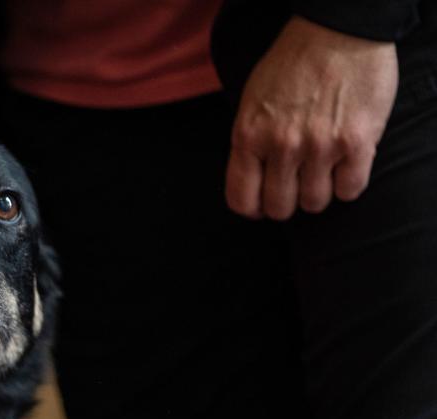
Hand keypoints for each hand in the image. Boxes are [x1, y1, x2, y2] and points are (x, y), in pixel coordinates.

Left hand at [226, 16, 397, 219]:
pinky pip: (350, 190)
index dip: (253, 208)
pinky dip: (348, 184)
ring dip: (319, 192)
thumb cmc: (292, 63)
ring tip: (323, 169)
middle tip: (296, 184)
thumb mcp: (252, 102)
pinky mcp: (357, 143)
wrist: (337, 30)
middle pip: (279, 208)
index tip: (262, 203)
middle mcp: (281, 145)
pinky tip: (346, 165)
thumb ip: (249, 142)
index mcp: (248, 136)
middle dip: (287, 202)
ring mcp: (319, 146)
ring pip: (315, 203)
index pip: (241, 199)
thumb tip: (250, 179)